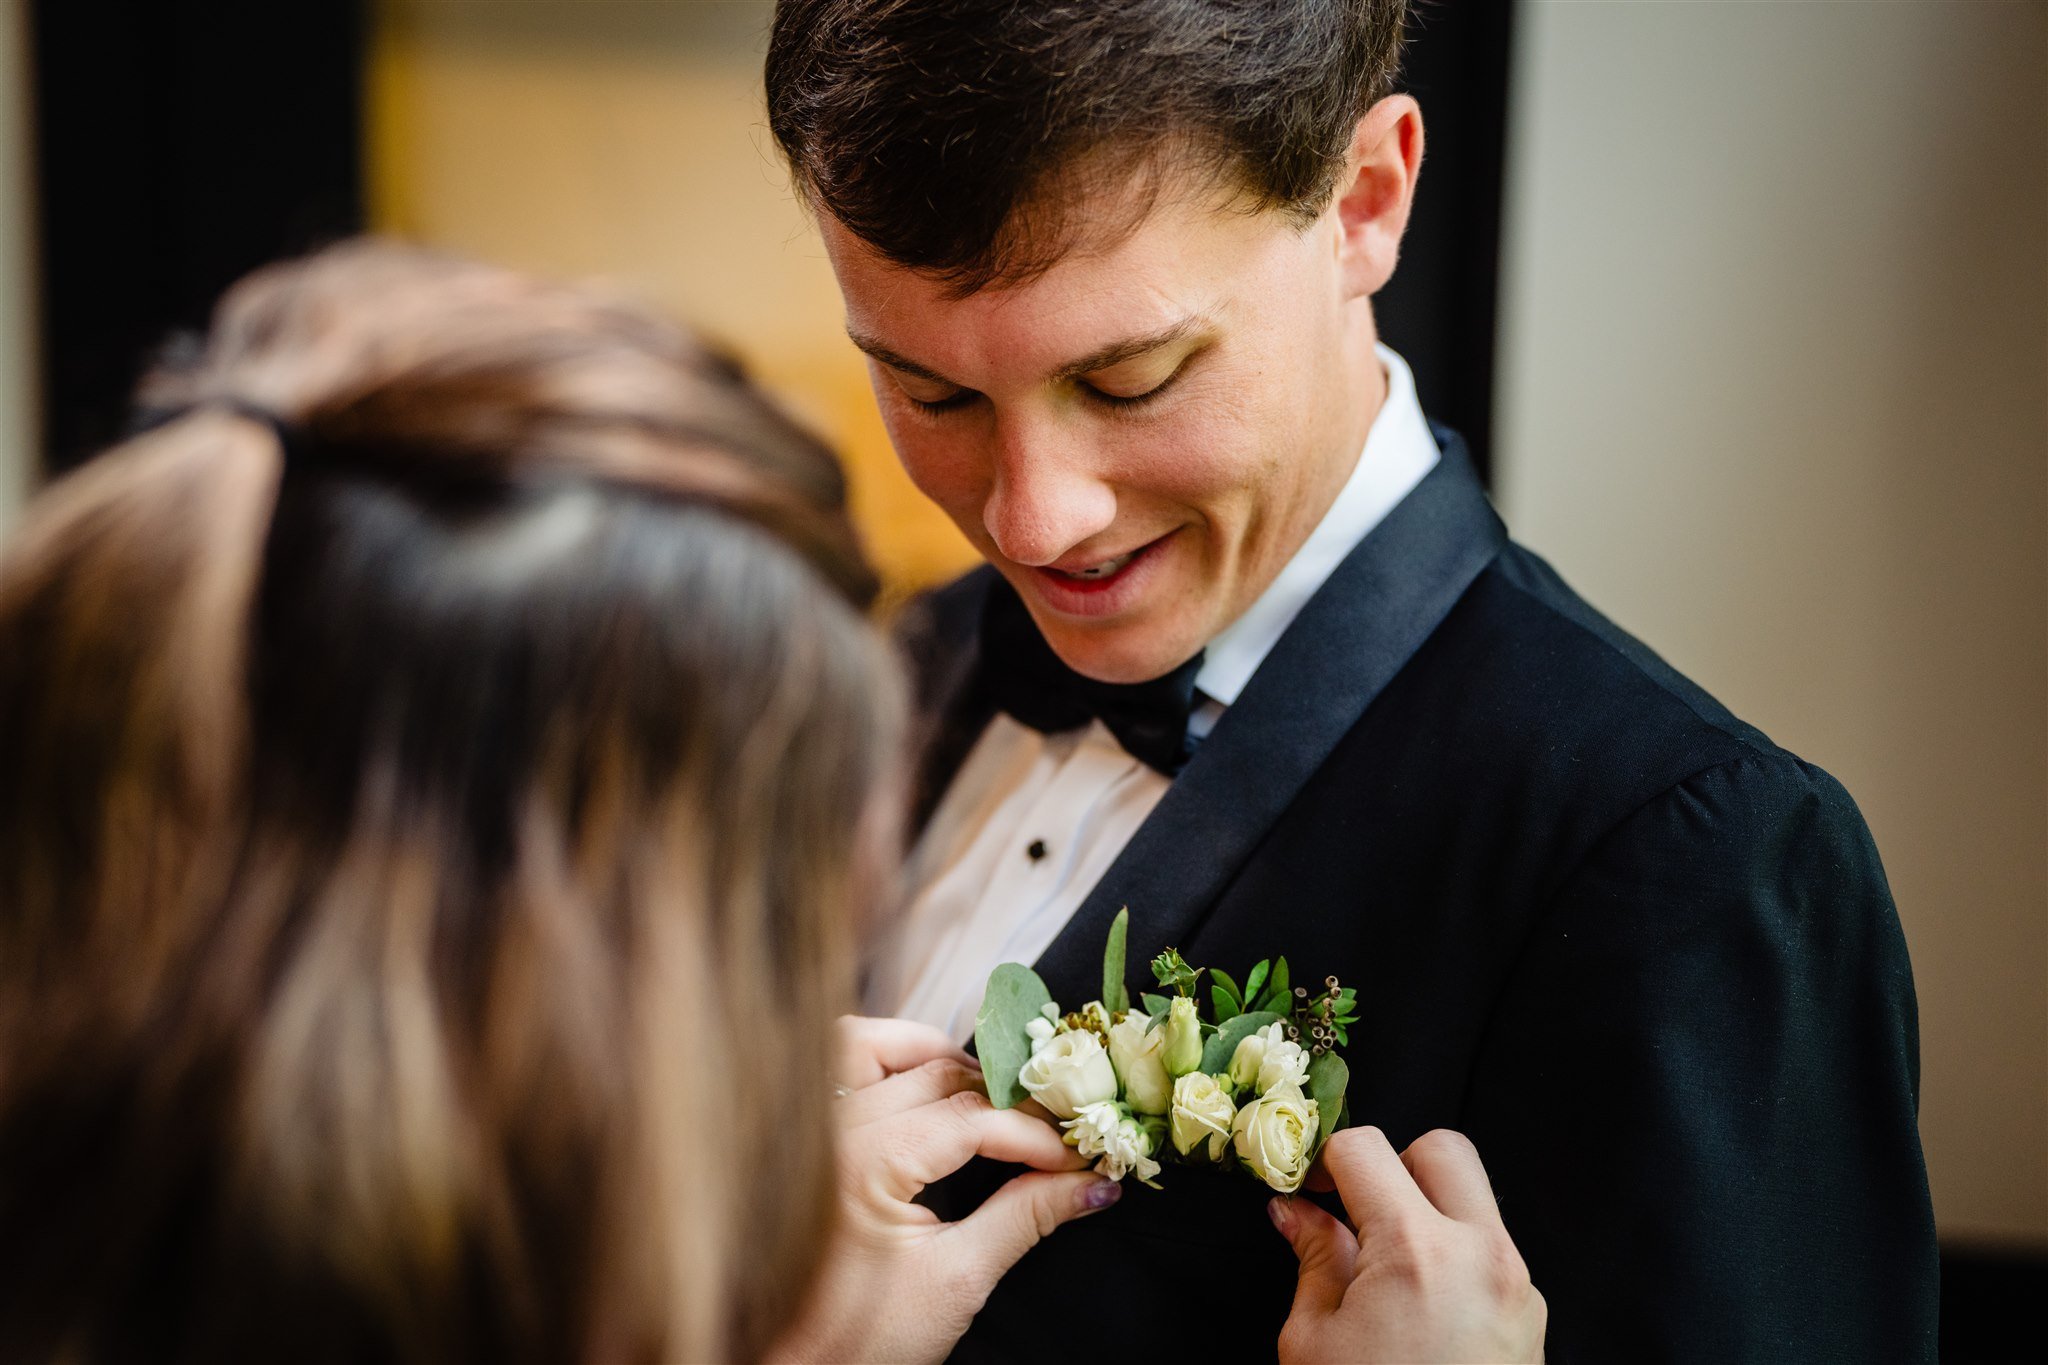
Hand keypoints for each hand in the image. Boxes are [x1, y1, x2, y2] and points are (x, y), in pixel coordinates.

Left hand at [772, 1017, 1121, 1364]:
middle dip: (999, 1093)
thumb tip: (1092, 1185)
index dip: (1033, 1135)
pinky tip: (918, 1088)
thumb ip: (1025, 1218)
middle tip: (1045, 1125)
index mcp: (864, 1164)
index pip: (971, 1117)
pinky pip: (836, 1068)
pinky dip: (882, 1061)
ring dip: (932, 1054)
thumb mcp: (957, 1281)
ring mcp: (804, 1129)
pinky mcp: (796, 1139)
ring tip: (982, 1091)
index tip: (1075, 1157)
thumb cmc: (861, 1340)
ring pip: (871, 1044)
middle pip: (932, 1071)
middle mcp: (827, 1130)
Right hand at [1272, 1126, 1545, 1363]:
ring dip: (1429, 1208)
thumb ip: (1314, 1261)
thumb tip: (1296, 1214)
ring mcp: (1517, 1284)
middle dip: (1393, 1165)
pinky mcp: (1532, 1316)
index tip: (1308, 1188)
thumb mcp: (1314, 1342)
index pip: (1366, 1149)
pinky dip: (1455, 1254)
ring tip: (1385, 1266)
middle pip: (1442, 1150)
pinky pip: (1493, 1252)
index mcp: (1416, 1251)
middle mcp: (1480, 1254)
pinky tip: (1420, 1305)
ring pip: (1476, 1200)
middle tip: (1356, 1210)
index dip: (1325, 1159)